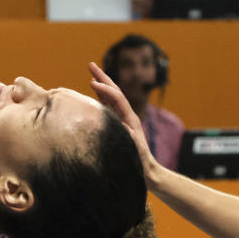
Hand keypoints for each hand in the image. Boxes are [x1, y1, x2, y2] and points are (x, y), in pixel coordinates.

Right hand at [86, 60, 155, 174]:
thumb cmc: (141, 163)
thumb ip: (132, 138)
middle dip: (103, 77)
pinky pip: (108, 106)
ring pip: (110, 96)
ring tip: (91, 73)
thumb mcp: (137, 151)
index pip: (117, 98)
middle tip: (90, 64)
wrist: (148, 172)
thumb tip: (124, 126)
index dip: (105, 89)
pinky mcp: (118, 124)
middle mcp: (126, 116)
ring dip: (101, 84)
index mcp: (131, 119)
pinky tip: (94, 92)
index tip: (91, 82)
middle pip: (114, 91)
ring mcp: (122, 119)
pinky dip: (101, 96)